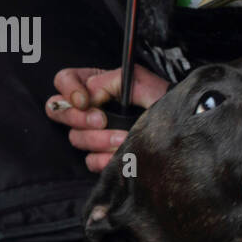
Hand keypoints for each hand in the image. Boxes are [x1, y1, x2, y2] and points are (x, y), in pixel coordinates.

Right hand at [45, 64, 169, 172]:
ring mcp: (96, 134)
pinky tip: (121, 153)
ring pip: (76, 138)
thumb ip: (109, 81)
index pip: (63, 80)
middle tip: (102, 120)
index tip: (86, 100)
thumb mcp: (138, 80)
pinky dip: (104, 158)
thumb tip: (89, 96)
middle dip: (80, 118)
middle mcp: (91, 109)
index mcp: (96, 85)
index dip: (69, 89)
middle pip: (59, 111)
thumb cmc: (163, 100)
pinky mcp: (104, 156)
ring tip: (124, 137)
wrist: (183, 128)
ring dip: (99, 139)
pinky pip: (90, 161)